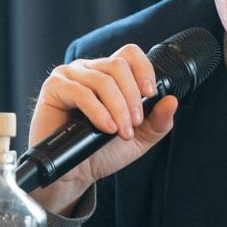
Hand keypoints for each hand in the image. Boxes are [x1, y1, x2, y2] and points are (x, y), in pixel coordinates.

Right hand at [28, 43, 179, 215]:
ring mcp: (69, 76)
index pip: (129, 53)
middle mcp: (88, 69)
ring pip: (102, 80)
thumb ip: (158, 120)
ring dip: (118, 108)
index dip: (143, 69)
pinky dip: (98, 112)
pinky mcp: (54, 88)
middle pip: (118, 64)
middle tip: (135, 123)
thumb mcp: (139, 138)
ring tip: (121, 131)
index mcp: (108, 74)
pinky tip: (106, 128)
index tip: (150, 94)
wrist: (74, 173)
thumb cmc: (101, 152)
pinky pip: (81, 93)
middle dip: (132, 97)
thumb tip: (172, 100)